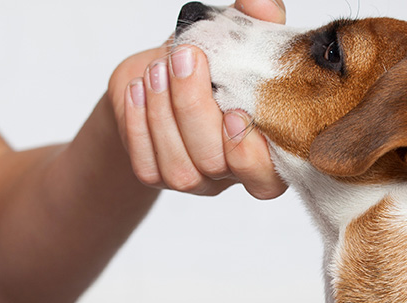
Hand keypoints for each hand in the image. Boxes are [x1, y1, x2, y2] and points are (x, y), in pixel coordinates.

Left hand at [107, 0, 287, 198]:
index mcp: (266, 150)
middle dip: (195, 111)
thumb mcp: (236, 35)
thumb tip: (263, 5)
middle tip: (185, 59)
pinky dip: (139, 125)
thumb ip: (256, 19)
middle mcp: (233, 173)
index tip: (234, 112)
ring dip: (163, 115)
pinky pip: (147, 165)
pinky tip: (137, 90)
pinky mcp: (158, 175)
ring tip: (157, 69)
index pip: (268, 179)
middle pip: (216, 164)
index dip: (251, 156)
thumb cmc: (211, 63)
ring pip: (180, 168)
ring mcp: (197, 180)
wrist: (162, 74)